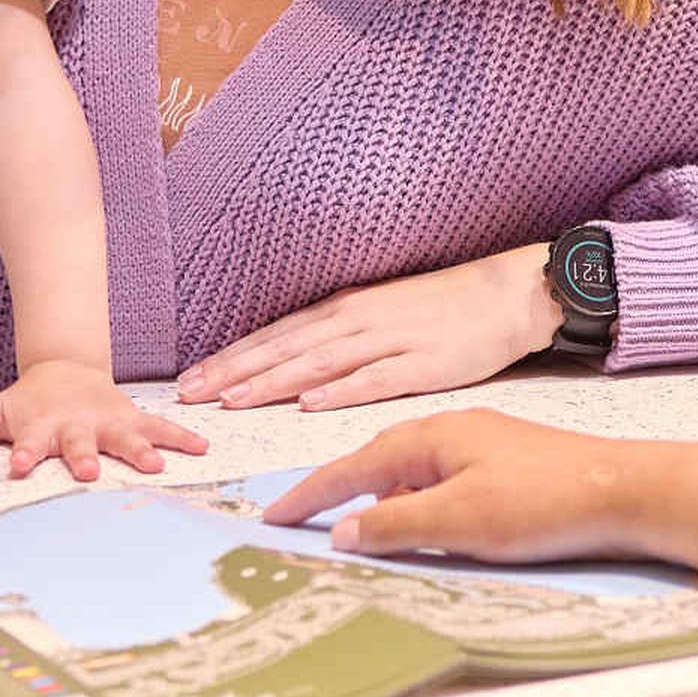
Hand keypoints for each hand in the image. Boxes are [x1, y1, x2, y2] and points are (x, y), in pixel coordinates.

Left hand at [0, 358, 210, 480]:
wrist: (66, 369)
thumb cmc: (29, 401)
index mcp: (41, 426)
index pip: (30, 443)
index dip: (24, 454)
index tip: (18, 466)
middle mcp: (77, 425)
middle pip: (79, 443)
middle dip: (84, 456)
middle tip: (88, 471)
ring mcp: (107, 422)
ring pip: (125, 437)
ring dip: (139, 451)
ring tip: (154, 466)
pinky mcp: (132, 419)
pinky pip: (160, 428)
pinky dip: (181, 437)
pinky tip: (201, 449)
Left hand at [176, 247, 562, 412]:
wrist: (506, 294)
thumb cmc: (443, 307)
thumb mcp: (381, 312)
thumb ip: (339, 335)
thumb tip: (292, 364)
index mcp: (346, 309)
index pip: (276, 334)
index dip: (232, 356)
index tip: (191, 378)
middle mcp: (359, 320)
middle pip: (287, 348)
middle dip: (235, 372)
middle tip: (191, 395)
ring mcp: (391, 341)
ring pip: (320, 362)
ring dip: (274, 381)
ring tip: (235, 401)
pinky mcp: (424, 363)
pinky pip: (377, 378)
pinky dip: (342, 390)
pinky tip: (313, 403)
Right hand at [261, 412, 656, 565]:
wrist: (626, 491)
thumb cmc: (542, 502)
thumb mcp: (458, 522)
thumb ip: (394, 527)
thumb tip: (342, 533)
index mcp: (433, 437)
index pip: (353, 467)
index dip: (311, 495)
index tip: (273, 516)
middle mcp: (452, 432)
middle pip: (378, 462)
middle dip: (337, 491)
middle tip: (299, 521)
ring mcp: (482, 446)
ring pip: (411, 473)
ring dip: (378, 499)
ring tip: (353, 529)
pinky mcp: (507, 465)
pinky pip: (440, 481)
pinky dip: (415, 502)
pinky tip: (423, 524)